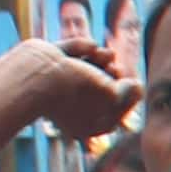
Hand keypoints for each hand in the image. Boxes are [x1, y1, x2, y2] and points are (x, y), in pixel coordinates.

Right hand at [0, 37, 135, 145]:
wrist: (33, 75)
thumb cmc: (74, 89)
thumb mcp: (111, 96)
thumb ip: (128, 93)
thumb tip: (137, 86)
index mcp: (86, 124)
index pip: (113, 110)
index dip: (127, 96)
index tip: (131, 85)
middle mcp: (71, 105)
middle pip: (100, 87)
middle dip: (113, 75)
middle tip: (116, 69)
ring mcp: (58, 84)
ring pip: (87, 67)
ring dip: (102, 59)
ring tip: (108, 54)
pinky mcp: (48, 63)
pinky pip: (71, 52)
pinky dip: (82, 48)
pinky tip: (92, 46)